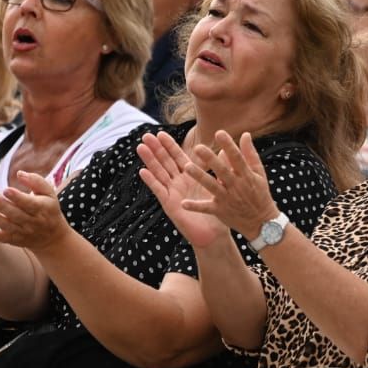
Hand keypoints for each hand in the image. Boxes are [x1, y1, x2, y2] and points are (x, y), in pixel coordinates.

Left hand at [0, 172, 70, 250]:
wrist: (52, 236)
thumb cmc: (47, 207)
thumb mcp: (48, 193)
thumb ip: (35, 181)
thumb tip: (19, 173)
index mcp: (43, 208)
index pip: (29, 203)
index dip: (18, 197)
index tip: (6, 190)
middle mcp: (33, 222)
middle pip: (17, 215)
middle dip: (3, 206)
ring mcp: (24, 232)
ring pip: (10, 227)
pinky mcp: (16, 240)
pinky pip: (4, 238)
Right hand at [137, 131, 229, 248]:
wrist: (214, 235)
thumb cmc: (217, 212)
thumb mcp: (219, 187)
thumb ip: (221, 169)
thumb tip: (227, 152)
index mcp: (191, 177)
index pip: (178, 157)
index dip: (169, 146)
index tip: (161, 133)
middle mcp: (179, 183)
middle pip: (165, 162)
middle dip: (156, 149)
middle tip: (146, 135)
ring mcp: (173, 194)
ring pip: (160, 173)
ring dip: (150, 161)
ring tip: (141, 148)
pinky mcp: (170, 205)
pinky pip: (159, 191)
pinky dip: (151, 181)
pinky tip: (143, 171)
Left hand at [184, 131, 279, 240]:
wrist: (262, 223)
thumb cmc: (260, 194)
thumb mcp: (259, 173)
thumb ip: (250, 153)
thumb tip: (244, 134)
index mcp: (246, 175)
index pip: (237, 158)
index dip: (228, 145)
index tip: (219, 133)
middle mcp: (236, 186)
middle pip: (222, 171)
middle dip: (210, 159)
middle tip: (198, 147)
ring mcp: (227, 199)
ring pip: (212, 186)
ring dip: (199, 177)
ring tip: (187, 167)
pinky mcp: (220, 211)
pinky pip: (206, 208)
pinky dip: (195, 206)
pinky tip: (183, 203)